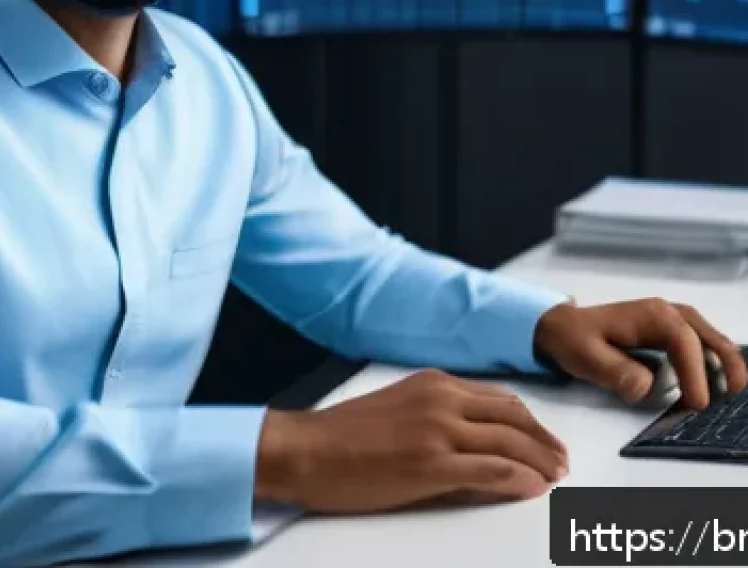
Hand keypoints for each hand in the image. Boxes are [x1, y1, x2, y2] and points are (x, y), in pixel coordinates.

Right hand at [255, 369, 567, 513]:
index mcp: (433, 383)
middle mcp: (441, 399)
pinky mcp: (433, 463)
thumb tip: (481, 448)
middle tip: (562, 460)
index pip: (500, 399)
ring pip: (510, 442)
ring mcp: (439, 430)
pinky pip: (493, 470)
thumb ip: (441, 421)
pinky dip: (519, 479)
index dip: (531, 422)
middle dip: (545, 441)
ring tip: (556, 477)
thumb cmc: (344, 435)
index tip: (545, 439)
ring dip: (541, 461)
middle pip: (514, 417)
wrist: (309, 449)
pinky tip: (532, 487)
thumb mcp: (399, 411)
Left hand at [533, 299, 747, 409]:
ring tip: (732, 390)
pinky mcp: (668, 330)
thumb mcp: (587, 358)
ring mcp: (669, 318)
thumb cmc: (574, 340)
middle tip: (734, 392)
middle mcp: (664, 311)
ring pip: (708, 336)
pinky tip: (717, 379)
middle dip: (725, 361)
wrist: (561, 326)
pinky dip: (712, 357)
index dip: (695, 372)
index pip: (683, 342)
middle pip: (706, 333)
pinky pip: (699, 341)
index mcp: (649, 315)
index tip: (698, 403)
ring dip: (723, 360)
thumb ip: (617, 373)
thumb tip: (648, 387)